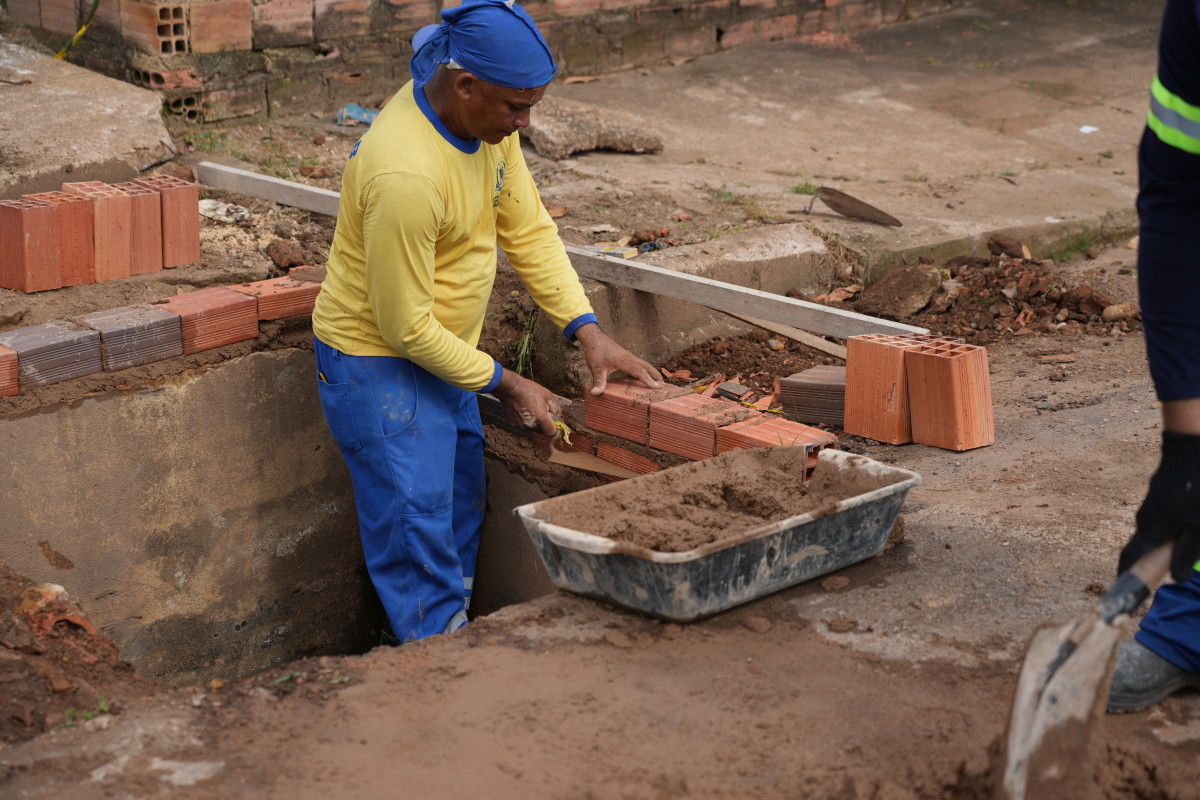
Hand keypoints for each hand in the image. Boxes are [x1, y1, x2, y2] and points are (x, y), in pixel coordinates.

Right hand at [492, 367, 560, 435]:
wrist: (511, 388)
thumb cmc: (530, 390)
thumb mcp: (547, 395)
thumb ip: (556, 408)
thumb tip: (559, 417)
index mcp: (541, 419)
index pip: (551, 432)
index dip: (554, 427)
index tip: (554, 420)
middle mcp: (531, 425)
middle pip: (542, 430)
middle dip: (544, 423)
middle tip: (543, 410)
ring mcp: (522, 425)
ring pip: (533, 427)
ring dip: (536, 421)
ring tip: (533, 408)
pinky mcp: (514, 423)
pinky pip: (525, 425)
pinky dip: (527, 420)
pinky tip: (525, 409)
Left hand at [574, 323, 661, 394]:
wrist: (594, 337)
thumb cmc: (596, 351)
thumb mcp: (596, 368)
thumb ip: (598, 381)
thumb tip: (595, 393)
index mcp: (625, 361)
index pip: (639, 371)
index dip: (648, 380)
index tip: (656, 387)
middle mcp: (629, 358)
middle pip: (646, 366)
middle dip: (655, 375)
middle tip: (663, 385)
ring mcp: (628, 356)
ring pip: (643, 364)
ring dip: (651, 371)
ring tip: (657, 380)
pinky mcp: (625, 355)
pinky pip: (638, 363)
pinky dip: (644, 369)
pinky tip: (642, 374)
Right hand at [1119, 431, 1199, 580]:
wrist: (1190, 450)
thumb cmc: (1197, 491)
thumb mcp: (1199, 527)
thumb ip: (1187, 553)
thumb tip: (1177, 578)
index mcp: (1152, 530)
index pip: (1129, 559)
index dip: (1125, 578)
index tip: (1123, 595)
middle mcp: (1145, 519)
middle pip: (1142, 548)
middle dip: (1150, 563)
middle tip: (1162, 574)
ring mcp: (1150, 507)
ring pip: (1154, 533)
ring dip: (1165, 544)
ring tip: (1184, 543)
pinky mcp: (1158, 497)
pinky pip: (1160, 520)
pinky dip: (1170, 530)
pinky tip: (1187, 523)